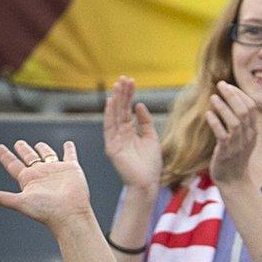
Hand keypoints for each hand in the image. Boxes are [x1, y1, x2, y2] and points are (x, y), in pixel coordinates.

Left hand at [0, 139, 94, 225]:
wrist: (69, 214)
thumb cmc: (46, 211)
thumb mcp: (21, 202)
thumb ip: (1, 198)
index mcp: (28, 180)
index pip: (13, 164)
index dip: (5, 156)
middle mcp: (41, 174)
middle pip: (29, 158)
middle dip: (23, 150)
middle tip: (18, 143)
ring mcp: (56, 171)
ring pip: (47, 155)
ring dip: (43, 149)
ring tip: (39, 144)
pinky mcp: (71, 169)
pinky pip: (70, 156)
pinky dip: (69, 149)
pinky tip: (68, 144)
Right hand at [102, 76, 161, 191]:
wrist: (148, 183)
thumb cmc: (150, 164)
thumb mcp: (151, 138)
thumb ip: (145, 122)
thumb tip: (139, 104)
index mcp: (129, 132)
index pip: (127, 109)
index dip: (128, 95)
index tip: (131, 81)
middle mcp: (120, 134)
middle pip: (119, 110)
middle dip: (122, 94)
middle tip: (124, 78)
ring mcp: (114, 140)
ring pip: (113, 116)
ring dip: (115, 100)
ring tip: (118, 85)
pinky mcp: (111, 147)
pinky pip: (109, 128)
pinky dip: (109, 115)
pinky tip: (110, 102)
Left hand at [205, 81, 256, 191]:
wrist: (234, 182)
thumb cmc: (234, 158)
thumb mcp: (242, 139)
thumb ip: (239, 122)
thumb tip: (228, 102)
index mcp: (253, 131)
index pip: (251, 107)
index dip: (240, 94)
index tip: (228, 86)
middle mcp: (248, 136)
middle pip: (244, 111)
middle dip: (232, 95)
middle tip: (220, 84)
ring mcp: (238, 145)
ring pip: (235, 122)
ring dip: (223, 107)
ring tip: (213, 97)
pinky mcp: (226, 152)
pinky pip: (222, 135)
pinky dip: (216, 123)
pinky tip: (208, 114)